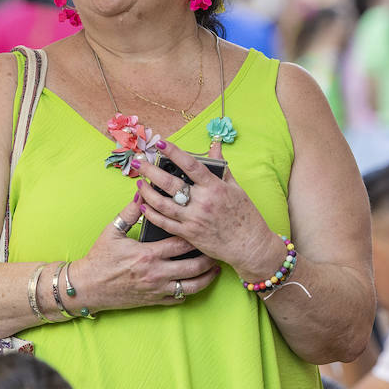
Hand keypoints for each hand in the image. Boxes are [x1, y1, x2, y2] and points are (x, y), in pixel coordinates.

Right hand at [74, 194, 220, 311]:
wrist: (87, 287)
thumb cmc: (99, 258)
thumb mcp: (112, 231)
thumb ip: (130, 212)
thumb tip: (143, 193)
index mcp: (148, 254)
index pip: (181, 244)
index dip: (196, 235)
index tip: (205, 227)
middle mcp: (156, 273)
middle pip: (193, 266)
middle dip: (208, 257)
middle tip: (217, 248)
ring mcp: (156, 290)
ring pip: (191, 286)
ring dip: (206, 278)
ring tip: (215, 268)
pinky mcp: (153, 301)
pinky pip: (179, 299)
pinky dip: (190, 292)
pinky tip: (197, 283)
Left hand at [132, 139, 282, 283]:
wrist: (249, 245)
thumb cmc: (245, 216)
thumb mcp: (236, 188)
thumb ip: (221, 167)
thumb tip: (215, 146)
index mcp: (214, 187)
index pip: (190, 165)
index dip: (174, 152)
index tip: (160, 143)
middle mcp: (202, 202)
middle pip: (170, 183)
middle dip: (151, 171)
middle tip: (138, 163)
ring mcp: (193, 219)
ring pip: (163, 204)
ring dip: (147, 192)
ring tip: (139, 183)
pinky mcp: (188, 234)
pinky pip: (164, 223)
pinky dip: (151, 214)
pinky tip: (143, 206)